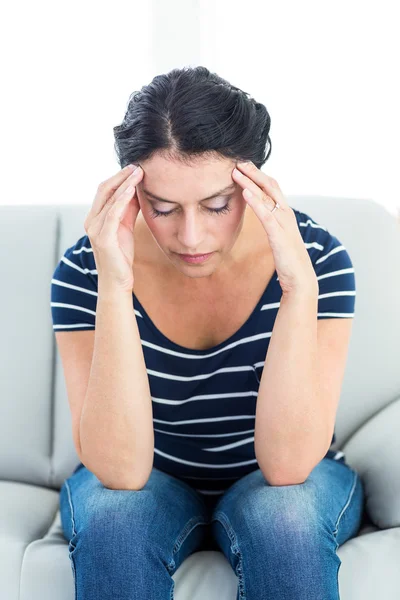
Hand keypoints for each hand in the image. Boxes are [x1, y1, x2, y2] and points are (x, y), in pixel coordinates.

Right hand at [83, 163, 143, 293]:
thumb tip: (136, 189)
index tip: (136, 167)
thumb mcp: (126, 227)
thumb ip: (128, 209)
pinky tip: (132, 190)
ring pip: (109, 199)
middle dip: (121, 176)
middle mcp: (91, 221)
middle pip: (104, 190)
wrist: (117, 281)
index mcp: (95, 217)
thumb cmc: (121, 256)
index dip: (119, 177)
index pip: (105, 190)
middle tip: (138, 165)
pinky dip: (122, 200)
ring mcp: (95, 229)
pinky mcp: (103, 238)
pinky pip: (112, 214)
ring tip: (138, 173)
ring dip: (124, 184)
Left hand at [232, 161, 317, 295]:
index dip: (258, 176)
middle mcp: (286, 215)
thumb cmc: (288, 261)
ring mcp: (284, 224)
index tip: (244, 167)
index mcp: (285, 215)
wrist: (300, 279)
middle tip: (238, 161)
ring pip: (267, 196)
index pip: (272, 189)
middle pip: (270, 186)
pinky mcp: (279, 235)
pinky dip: (256, 202)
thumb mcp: (278, 239)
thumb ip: (272, 227)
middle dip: (254, 172)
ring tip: (236, 172)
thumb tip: (263, 219)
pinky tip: (245, 193)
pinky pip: (266, 214)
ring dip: (250, 182)